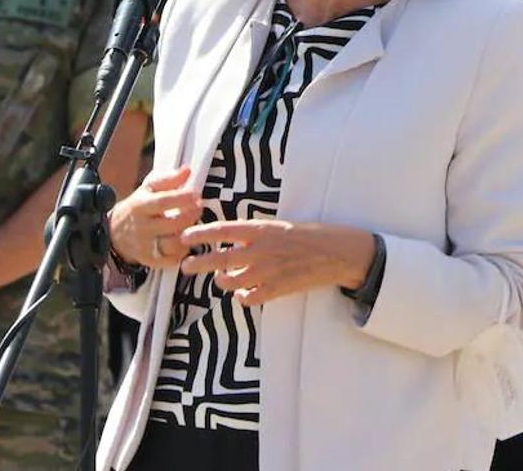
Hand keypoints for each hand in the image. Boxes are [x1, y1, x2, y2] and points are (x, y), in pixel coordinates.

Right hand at [107, 166, 201, 268]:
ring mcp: (146, 246)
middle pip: (171, 224)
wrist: (116, 232)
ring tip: (195, 224)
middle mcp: (142, 227)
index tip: (195, 194)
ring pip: (172, 244)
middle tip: (199, 207)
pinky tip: (186, 239)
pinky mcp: (151, 260)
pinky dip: (183, 250)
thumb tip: (187, 171)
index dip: (181, 198)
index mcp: (140, 206)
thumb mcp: (149, 188)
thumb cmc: (139, 206)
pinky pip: (172, 259)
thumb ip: (168, 179)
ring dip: (189, 234)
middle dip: (190, 215)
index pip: (162, 202)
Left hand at [179, 220, 374, 306]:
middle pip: (221, 258)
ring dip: (223, 281)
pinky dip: (242, 297)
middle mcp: (261, 249)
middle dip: (199, 262)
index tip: (185, 236)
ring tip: (223, 279)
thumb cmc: (310, 235)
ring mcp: (268, 271)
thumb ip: (256, 233)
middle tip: (185, 266)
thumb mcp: (280, 226)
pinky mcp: (278, 289)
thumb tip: (234, 237)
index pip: (223, 230)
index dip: (201, 234)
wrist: (338, 252)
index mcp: (262, 229)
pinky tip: (244, 294)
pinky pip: (249, 298)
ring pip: (231, 281)